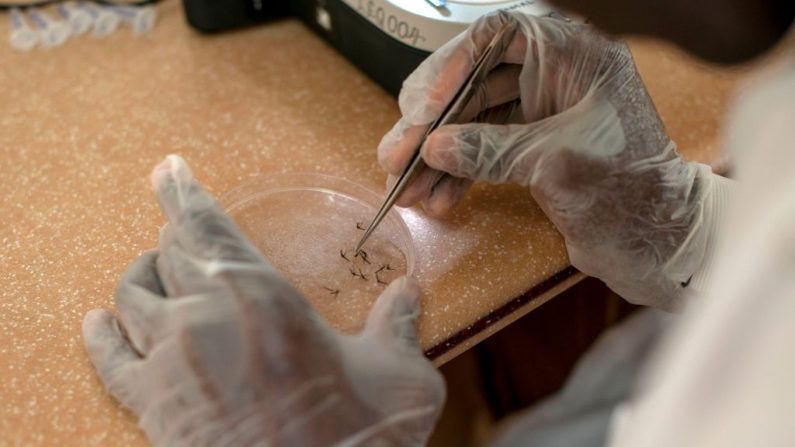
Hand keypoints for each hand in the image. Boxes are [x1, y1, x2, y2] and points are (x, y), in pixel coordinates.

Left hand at [83, 155, 444, 445]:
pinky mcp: (152, 407)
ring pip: (132, 297)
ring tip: (150, 272)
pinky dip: (100, 335)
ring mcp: (170, 362)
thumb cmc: (357, 437)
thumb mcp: (400, 377)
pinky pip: (109, 359)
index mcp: (261, 296)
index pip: (206, 224)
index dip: (182, 190)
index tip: (168, 168)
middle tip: (184, 231)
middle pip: (168, 255)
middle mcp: (204, 317)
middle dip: (176, 237)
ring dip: (140, 277)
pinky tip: (98, 322)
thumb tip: (408, 294)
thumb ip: (397, 327)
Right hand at [379, 11, 717, 309]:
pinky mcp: (532, 146)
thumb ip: (493, 150)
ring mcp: (541, 111)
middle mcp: (556, 75)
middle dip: (431, 122)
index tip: (424, 109)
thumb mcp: (558, 164)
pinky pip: (480, 150)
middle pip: (473, 81)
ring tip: (405, 188)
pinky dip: (456, 174)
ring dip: (435, 155)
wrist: (660, 242)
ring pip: (471, 120)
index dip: (452, 66)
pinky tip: (436, 199)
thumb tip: (436, 146)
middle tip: (396, 155)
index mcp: (576, 55)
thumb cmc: (633, 193)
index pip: (498, 36)